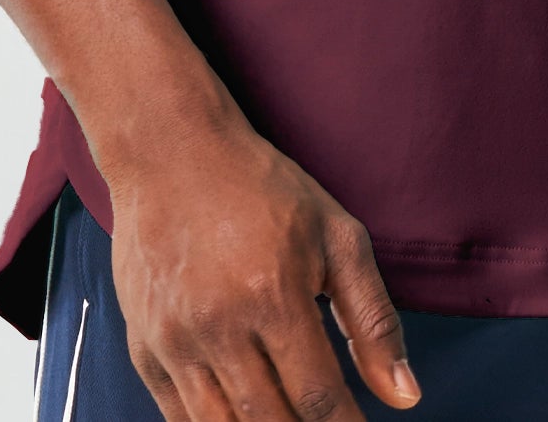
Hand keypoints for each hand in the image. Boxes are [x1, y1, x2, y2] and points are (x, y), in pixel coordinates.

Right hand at [103, 105, 420, 420]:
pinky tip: (244, 414)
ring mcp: (173, 342)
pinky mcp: (143, 349)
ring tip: (288, 419)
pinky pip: (180, 420)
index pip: (317, 396)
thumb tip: (404, 397)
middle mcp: (217, 325)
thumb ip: (372, 318)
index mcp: (272, 293)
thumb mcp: (335, 234)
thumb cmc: (262, 188)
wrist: (171, 153)